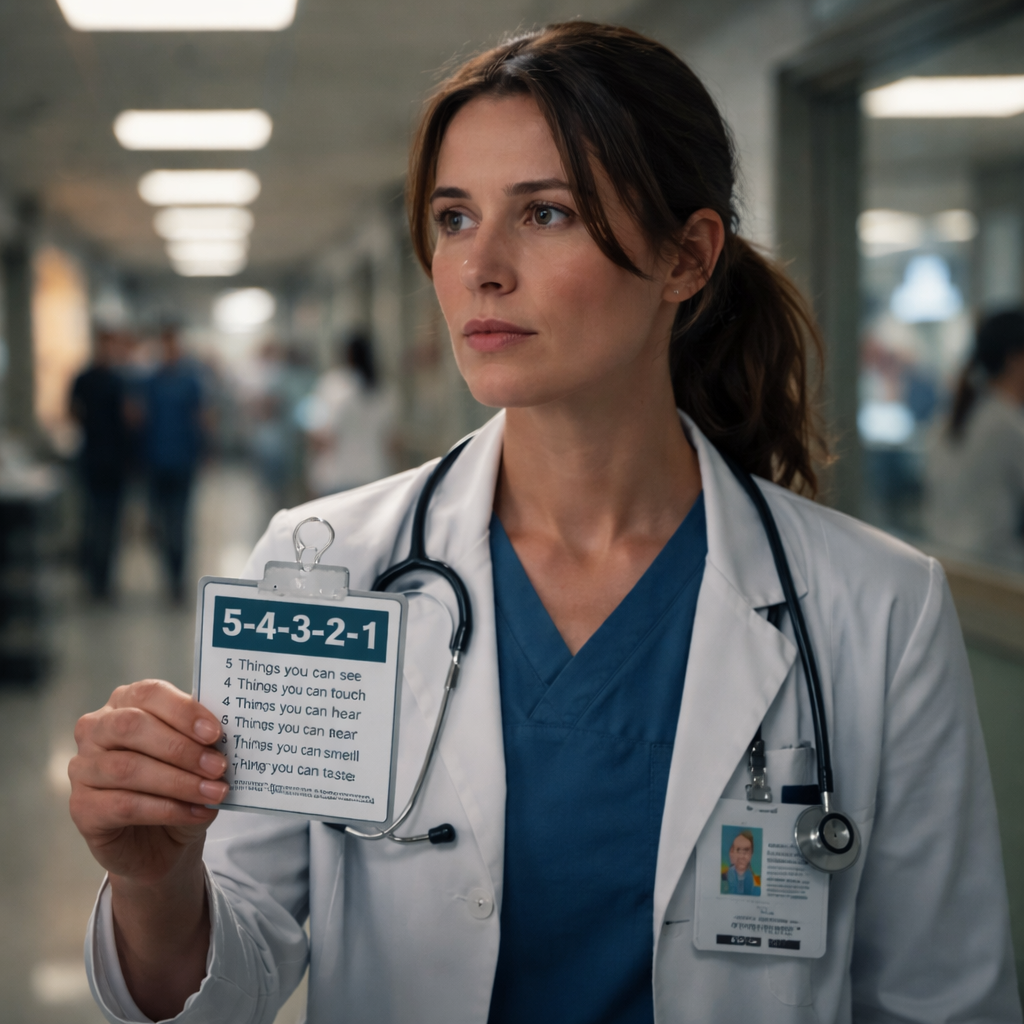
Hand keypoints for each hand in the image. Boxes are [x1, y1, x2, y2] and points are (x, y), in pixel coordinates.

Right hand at [70, 679, 227, 884]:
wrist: (161, 841)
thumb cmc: (179, 785)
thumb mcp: (195, 756)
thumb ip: (202, 739)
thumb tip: (228, 733)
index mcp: (124, 703)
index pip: (149, 694)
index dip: (183, 711)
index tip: (215, 732)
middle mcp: (96, 730)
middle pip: (132, 727)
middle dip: (181, 748)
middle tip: (217, 767)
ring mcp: (83, 768)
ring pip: (129, 768)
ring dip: (179, 782)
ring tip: (214, 793)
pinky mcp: (82, 808)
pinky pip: (125, 805)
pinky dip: (168, 809)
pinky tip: (197, 813)